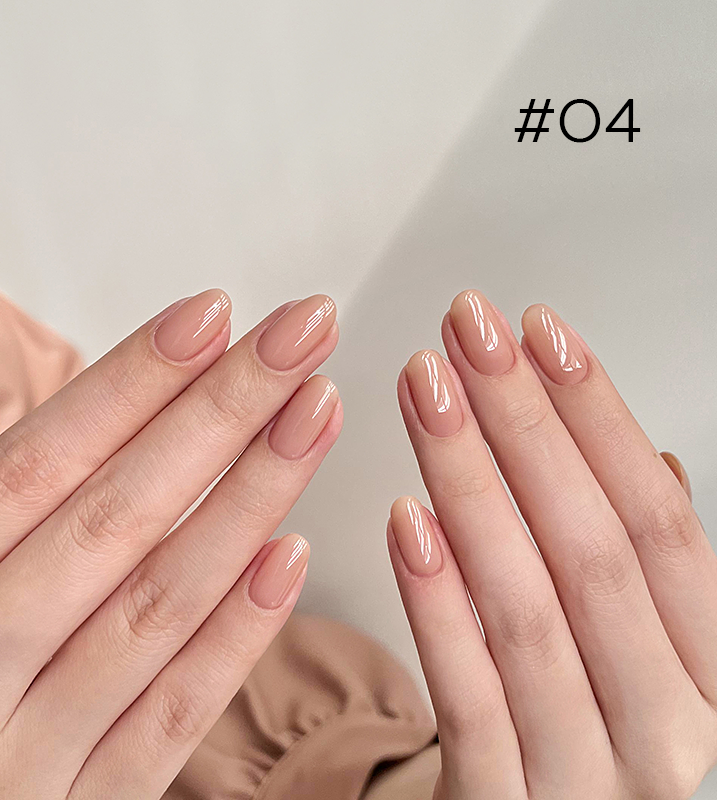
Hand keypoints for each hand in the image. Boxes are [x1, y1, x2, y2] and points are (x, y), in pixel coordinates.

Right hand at [0, 291, 340, 798]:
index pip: (35, 468)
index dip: (130, 382)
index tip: (212, 316)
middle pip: (114, 516)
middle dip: (221, 412)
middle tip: (299, 335)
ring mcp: (21, 763)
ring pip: (160, 604)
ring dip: (252, 497)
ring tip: (317, 413)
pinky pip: (174, 718)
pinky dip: (237, 634)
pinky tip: (295, 552)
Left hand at [389, 290, 715, 798]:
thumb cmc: (595, 735)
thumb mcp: (651, 655)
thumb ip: (651, 575)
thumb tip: (655, 464)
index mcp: (710, 671)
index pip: (662, 524)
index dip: (600, 415)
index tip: (539, 332)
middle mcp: (667, 726)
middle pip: (591, 549)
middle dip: (524, 423)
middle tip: (468, 334)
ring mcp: (584, 774)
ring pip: (524, 607)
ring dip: (469, 482)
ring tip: (424, 391)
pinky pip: (468, 697)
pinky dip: (437, 602)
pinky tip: (405, 517)